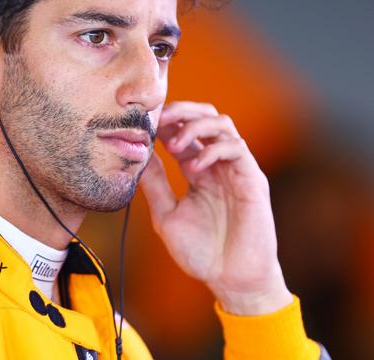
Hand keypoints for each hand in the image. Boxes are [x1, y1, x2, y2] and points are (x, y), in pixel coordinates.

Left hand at [139, 101, 292, 314]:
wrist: (230, 280)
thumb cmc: (200, 252)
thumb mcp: (166, 214)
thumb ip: (155, 185)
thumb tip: (138, 155)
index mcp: (197, 170)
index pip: (183, 131)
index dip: (166, 122)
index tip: (144, 123)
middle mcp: (217, 164)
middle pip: (206, 116)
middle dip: (182, 110)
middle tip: (160, 118)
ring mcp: (236, 170)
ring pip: (223, 125)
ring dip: (196, 125)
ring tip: (175, 143)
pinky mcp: (253, 180)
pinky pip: (236, 149)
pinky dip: (213, 149)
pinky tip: (195, 166)